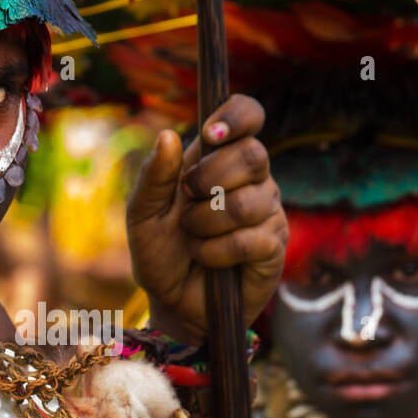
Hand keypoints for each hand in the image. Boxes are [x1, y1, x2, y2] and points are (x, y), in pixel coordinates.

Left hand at [126, 94, 287, 341]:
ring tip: (193, 238)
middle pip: (253, 154)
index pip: (248, 114)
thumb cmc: (160, 253)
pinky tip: (209, 259)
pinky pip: (249, 239)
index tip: (211, 133)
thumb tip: (168, 135)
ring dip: (205, 223)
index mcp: (219, 158)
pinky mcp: (274, 246)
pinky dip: (216, 251)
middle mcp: (251, 178)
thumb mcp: (143, 214)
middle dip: (209, 180)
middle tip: (187, 203)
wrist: (173, 303)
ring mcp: (267, 211)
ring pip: (247, 202)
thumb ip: (153, 176)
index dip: (237, 115)